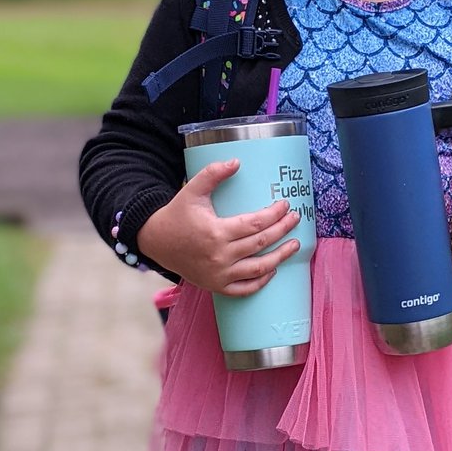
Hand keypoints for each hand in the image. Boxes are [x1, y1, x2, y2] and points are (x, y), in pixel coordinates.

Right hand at [137, 158, 300, 295]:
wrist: (155, 241)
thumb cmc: (177, 214)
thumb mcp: (192, 190)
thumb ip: (213, 173)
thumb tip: (236, 162)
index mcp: (216, 232)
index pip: (255, 224)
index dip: (274, 214)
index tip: (285, 205)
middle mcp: (219, 256)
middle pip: (261, 243)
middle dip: (283, 230)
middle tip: (295, 219)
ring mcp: (218, 274)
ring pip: (258, 268)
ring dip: (280, 257)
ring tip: (295, 245)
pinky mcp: (215, 286)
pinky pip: (244, 289)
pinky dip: (260, 282)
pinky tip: (272, 270)